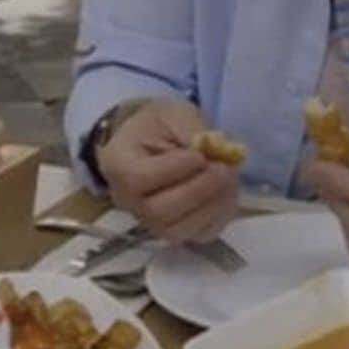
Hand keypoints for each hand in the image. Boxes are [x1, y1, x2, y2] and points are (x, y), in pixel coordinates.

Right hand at [96, 100, 239, 241]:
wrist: (152, 143)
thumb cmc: (157, 126)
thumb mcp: (172, 113)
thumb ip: (191, 128)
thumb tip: (218, 148)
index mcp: (119, 165)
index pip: (140, 178)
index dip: (175, 169)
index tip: (200, 154)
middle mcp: (129, 202)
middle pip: (160, 211)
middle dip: (199, 190)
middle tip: (224, 168)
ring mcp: (150, 222)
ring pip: (181, 230)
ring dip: (214, 205)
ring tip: (229, 178)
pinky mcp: (175, 231)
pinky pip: (199, 235)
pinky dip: (220, 216)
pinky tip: (227, 192)